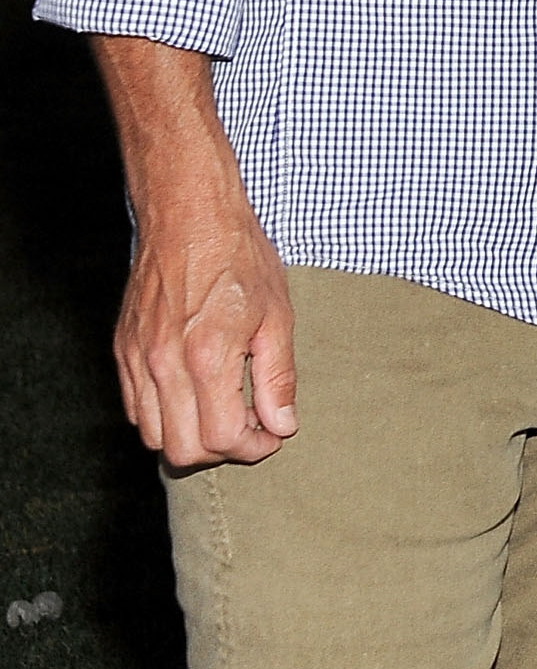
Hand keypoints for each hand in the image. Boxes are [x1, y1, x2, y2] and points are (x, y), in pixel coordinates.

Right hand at [115, 188, 297, 468]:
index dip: (253, 447)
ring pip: (151, 435)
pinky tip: (195, 393)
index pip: (221, 439)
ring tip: (225, 409)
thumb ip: (277, 377)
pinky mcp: (122, 350)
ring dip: (190, 436)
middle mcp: (163, 365)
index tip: (273, 435)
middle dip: (222, 451)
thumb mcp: (278, 316)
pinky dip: (164, 416)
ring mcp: (136, 359)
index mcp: (207, 357)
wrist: (189, 217)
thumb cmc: (239, 259)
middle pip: (181, 450)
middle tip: (251, 427)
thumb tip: (282, 426)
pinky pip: (134, 407)